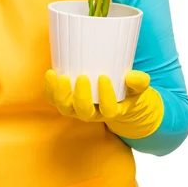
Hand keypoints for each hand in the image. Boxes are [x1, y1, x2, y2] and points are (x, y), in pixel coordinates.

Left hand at [44, 69, 163, 138]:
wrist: (112, 96)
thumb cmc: (125, 89)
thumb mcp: (136, 87)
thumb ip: (138, 82)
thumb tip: (134, 77)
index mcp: (112, 110)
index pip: (109, 110)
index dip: (106, 96)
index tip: (104, 77)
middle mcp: (92, 113)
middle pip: (83, 112)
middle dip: (81, 96)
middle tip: (82, 77)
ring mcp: (76, 108)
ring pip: (65, 108)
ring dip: (61, 94)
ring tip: (60, 77)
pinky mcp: (64, 100)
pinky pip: (53, 99)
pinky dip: (49, 88)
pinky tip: (50, 73)